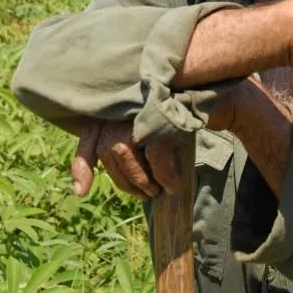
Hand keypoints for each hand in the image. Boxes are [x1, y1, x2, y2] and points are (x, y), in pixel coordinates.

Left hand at [71, 89, 236, 198]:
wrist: (214, 98)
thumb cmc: (178, 119)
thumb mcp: (147, 132)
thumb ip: (118, 154)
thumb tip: (79, 190)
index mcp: (115, 107)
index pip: (91, 135)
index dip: (82, 164)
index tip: (82, 191)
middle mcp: (123, 104)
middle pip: (109, 150)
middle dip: (124, 181)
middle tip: (143, 194)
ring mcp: (141, 107)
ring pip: (125, 152)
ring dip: (140, 180)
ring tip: (154, 192)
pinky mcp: (163, 115)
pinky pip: (155, 155)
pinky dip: (162, 176)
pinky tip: (171, 186)